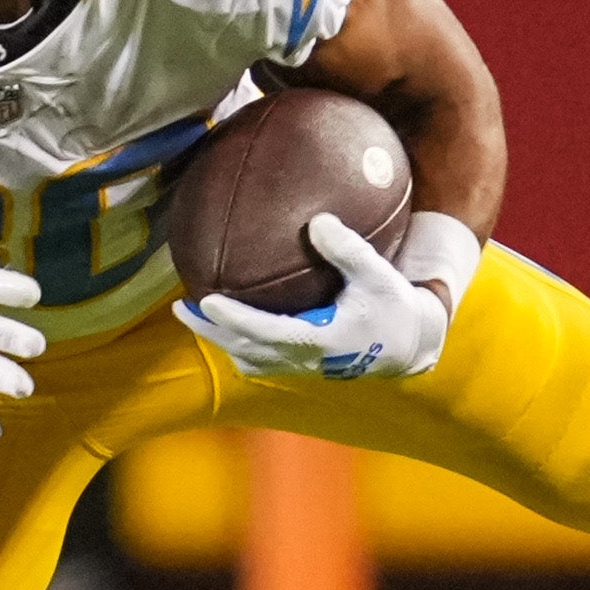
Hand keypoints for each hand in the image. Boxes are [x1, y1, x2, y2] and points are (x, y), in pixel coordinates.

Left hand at [175, 213, 447, 380]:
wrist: (409, 345)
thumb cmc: (392, 306)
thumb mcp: (377, 275)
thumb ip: (348, 250)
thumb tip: (317, 220)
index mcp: (318, 341)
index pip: (265, 332)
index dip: (234, 319)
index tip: (209, 299)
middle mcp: (303, 360)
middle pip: (243, 350)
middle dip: (209, 331)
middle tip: (180, 307)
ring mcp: (300, 368)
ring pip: (247, 358)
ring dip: (219, 339)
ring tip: (194, 314)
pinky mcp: (301, 368)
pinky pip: (259, 360)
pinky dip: (237, 344)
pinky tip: (225, 324)